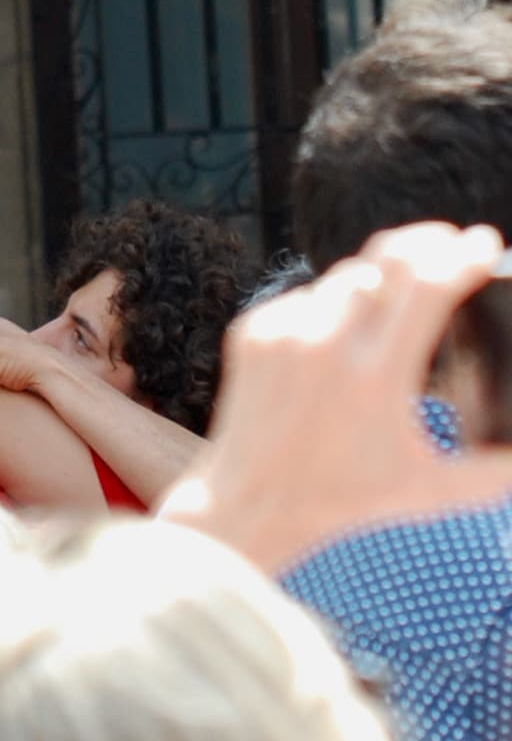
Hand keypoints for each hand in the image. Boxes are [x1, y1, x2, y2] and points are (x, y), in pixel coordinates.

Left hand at [161, 222, 511, 577]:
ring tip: (400, 298)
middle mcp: (326, 344)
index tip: (487, 242)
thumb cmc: (348, 499)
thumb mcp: (431, 490)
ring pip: (347, 278)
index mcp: (376, 377)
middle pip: (388, 261)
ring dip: (381, 280)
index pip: (428, 288)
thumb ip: (495, 471)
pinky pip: (304, 297)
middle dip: (428, 242)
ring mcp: (283, 332)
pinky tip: (344, 333)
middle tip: (453, 241)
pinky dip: (331, 309)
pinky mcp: (253, 329)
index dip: (464, 257)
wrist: (252, 500)